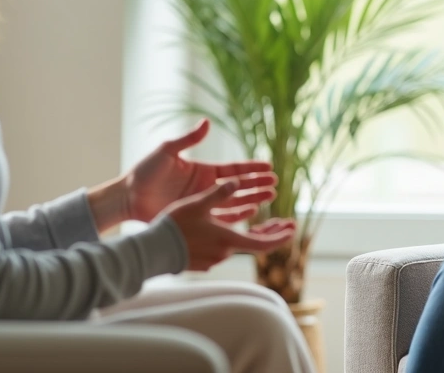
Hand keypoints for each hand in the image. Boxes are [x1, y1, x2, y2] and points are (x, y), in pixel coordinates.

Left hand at [126, 120, 277, 222]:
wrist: (128, 197)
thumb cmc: (145, 172)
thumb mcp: (167, 151)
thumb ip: (188, 139)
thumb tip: (207, 122)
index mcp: (203, 170)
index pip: (234, 169)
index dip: (251, 168)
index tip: (269, 167)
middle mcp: (206, 187)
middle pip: (239, 186)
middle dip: (257, 184)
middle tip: (275, 185)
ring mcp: (202, 203)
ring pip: (234, 202)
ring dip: (252, 199)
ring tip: (269, 198)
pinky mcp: (195, 217)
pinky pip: (221, 218)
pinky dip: (237, 216)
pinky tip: (251, 214)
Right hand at [165, 180, 297, 270]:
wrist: (151, 251)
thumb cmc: (174, 226)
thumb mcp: (197, 204)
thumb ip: (219, 193)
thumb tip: (238, 181)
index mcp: (228, 240)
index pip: (263, 243)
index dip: (280, 236)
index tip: (292, 228)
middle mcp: (224, 252)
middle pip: (256, 245)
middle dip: (274, 233)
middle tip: (288, 224)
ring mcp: (213, 259)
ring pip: (240, 245)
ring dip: (255, 233)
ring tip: (266, 222)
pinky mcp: (203, 260)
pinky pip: (226, 247)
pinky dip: (237, 237)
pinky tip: (234, 228)